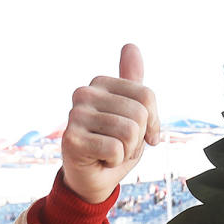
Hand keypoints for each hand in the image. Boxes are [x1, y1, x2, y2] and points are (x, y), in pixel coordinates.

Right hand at [61, 43, 160, 203]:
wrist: (93, 178)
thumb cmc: (116, 145)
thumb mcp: (133, 114)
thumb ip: (134, 84)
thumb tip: (130, 45)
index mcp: (100, 83)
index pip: (147, 96)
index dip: (152, 122)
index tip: (140, 133)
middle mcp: (84, 93)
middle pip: (140, 113)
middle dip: (139, 138)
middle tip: (120, 144)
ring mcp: (74, 115)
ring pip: (130, 131)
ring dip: (128, 150)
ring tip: (111, 151)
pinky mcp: (71, 139)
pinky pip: (116, 149)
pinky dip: (116, 161)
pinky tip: (101, 160)